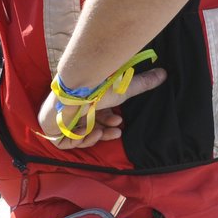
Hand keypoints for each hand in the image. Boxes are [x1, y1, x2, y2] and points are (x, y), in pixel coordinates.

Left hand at [38, 67, 167, 148]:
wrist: (73, 92)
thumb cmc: (96, 90)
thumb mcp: (122, 90)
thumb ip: (142, 84)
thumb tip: (164, 73)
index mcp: (85, 102)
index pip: (96, 116)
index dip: (108, 123)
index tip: (119, 123)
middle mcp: (72, 111)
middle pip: (89, 128)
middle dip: (104, 132)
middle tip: (116, 131)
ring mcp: (61, 121)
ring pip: (78, 137)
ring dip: (94, 136)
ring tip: (103, 131)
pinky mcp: (52, 130)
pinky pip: (66, 144)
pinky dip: (79, 140)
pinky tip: (87, 132)